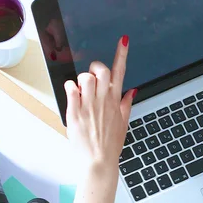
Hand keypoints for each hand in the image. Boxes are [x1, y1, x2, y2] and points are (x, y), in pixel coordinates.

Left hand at [64, 36, 135, 171]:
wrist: (99, 162)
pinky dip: (70, 87)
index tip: (124, 40)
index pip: (120, 72)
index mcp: (116, 101)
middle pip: (101, 70)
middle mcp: (103, 100)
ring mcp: (88, 106)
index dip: (122, 54)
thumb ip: (126, 103)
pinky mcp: (75, 113)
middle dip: (95, 68)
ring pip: (85, 77)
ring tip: (81, 90)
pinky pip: (71, 90)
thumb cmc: (111, 144)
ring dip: (82, 79)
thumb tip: (133, 90)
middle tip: (92, 76)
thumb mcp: (123, 122)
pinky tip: (72, 92)